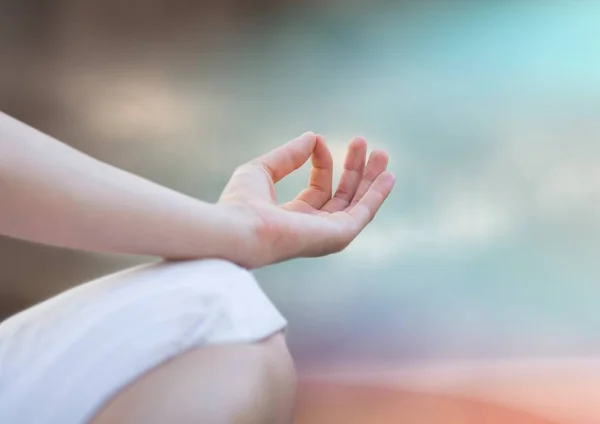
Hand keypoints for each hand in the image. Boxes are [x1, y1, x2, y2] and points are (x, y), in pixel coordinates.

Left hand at [218, 132, 394, 267]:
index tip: (319, 140)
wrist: (240, 228)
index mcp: (294, 217)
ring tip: (382, 153)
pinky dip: (377, 194)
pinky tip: (388, 175)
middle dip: (354, 170)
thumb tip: (313, 137)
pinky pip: (364, 213)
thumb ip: (288, 155)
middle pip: (342, 196)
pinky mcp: (339, 235)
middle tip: (363, 143)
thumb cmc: (241, 204)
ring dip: (370, 178)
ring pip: (357, 204)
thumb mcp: (263, 170)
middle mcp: (313, 228)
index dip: (322, 162)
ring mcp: (327, 234)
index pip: (318, 187)